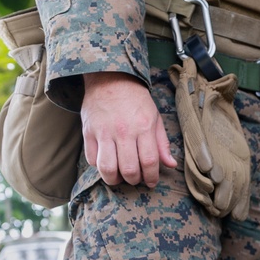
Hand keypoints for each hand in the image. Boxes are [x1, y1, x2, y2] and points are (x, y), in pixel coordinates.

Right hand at [81, 72, 176, 188]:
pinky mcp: (88, 132)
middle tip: (135, 179)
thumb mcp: (155, 117)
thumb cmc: (136, 99)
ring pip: (107, 168)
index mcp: (144, 127)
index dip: (151, 177)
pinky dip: (99, 167)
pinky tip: (107, 162)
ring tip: (119, 177)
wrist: (110, 78)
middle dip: (134, 180)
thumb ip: (162, 143)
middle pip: (128, 169)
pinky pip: (92, 159)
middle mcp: (124, 131)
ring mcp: (104, 132)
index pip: (149, 161)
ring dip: (114, 179)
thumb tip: (171, 165)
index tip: (152, 182)